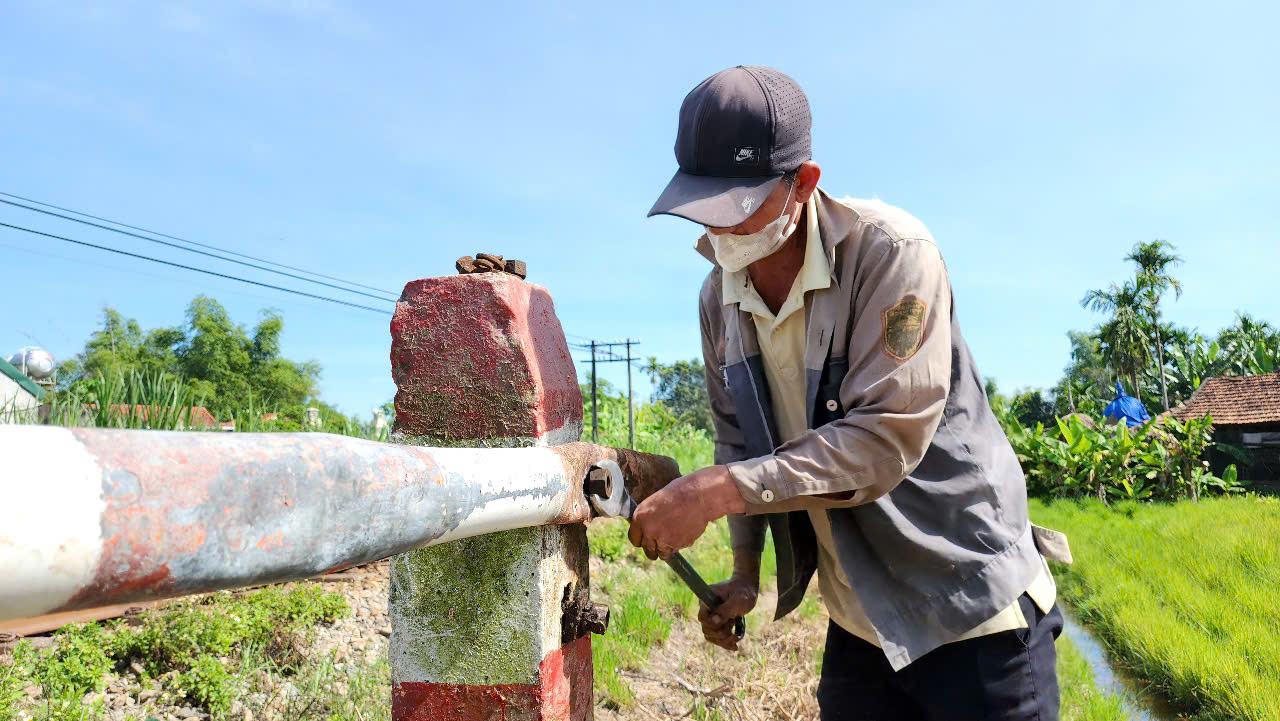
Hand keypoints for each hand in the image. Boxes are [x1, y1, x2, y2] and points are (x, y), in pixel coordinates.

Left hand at [628, 465, 745, 559]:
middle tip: (661, 538)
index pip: (634, 540)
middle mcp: (649, 531)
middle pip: (648, 551)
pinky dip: (680, 543)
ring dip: (667, 547)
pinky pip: (676, 549)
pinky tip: (684, 529)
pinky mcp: (678, 545)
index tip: (646, 538)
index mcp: (640, 518)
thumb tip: (645, 531)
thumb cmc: (678, 493)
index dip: (641, 539)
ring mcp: (664, 540)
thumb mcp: (655, 502)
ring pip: (662, 553)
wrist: (699, 496)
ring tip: (675, 532)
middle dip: (654, 547)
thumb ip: (647, 518)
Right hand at [698, 576, 758, 650]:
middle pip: (706, 630)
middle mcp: (707, 609)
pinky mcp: (718, 623)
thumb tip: (713, 622)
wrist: (747, 588)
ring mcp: (712, 617)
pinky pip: (717, 638)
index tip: (727, 620)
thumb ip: (725, 610)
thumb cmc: (743, 591)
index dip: (712, 624)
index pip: (702, 618)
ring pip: (711, 637)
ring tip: (736, 636)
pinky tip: (735, 646)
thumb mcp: (737, 600)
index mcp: (707, 600)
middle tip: (733, 623)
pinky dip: (726, 643)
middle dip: (721, 633)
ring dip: (724, 640)